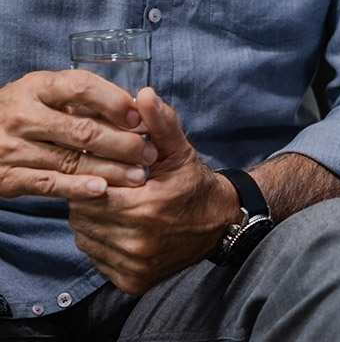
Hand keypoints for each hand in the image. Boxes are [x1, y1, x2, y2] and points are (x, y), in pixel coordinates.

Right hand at [0, 71, 153, 200]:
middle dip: (123, 143)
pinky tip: (103, 189)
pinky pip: (49, 184)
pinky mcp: (7, 178)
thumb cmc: (25, 108)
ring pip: (71, 160)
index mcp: (38, 87)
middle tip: (150, 152)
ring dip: (110, 170)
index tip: (140, 117)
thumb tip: (136, 107)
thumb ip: (84, 98)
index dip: (115, 102)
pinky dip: (78, 188)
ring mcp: (12, 148)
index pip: (82, 87)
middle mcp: (23, 116)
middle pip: (83, 130)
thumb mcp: (47, 92)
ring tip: (138, 175)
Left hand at [67, 88, 236, 293]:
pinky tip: (118, 225)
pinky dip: (100, 240)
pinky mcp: (130, 281)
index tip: (100, 168)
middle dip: (89, 195)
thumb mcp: (179, 150)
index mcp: (145, 207)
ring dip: (91, 218)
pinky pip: (95, 256)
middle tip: (105, 183)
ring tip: (112, 203)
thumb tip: (143, 94)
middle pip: (82, 214)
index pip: (90, 190)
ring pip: (84, 236)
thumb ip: (160, 123)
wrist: (220, 224)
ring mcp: (132, 264)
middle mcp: (136, 241)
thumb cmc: (194, 183)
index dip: (91, 176)